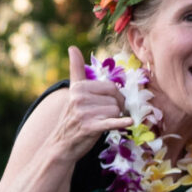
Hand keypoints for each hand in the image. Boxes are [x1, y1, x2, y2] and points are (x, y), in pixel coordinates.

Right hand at [51, 47, 136, 161]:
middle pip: (115, 99)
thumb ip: (76, 70)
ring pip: (115, 111)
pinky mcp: (90, 127)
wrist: (62, 144)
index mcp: (79, 87)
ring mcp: (84, 112)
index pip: (111, 87)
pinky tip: (128, 122)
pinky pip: (111, 122)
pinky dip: (120, 123)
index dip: (117, 96)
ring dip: (115, 119)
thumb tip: (72, 47)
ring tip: (103, 123)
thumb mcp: (74, 92)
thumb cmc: (73, 116)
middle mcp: (80, 98)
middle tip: (109, 115)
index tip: (113, 103)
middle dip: (118, 108)